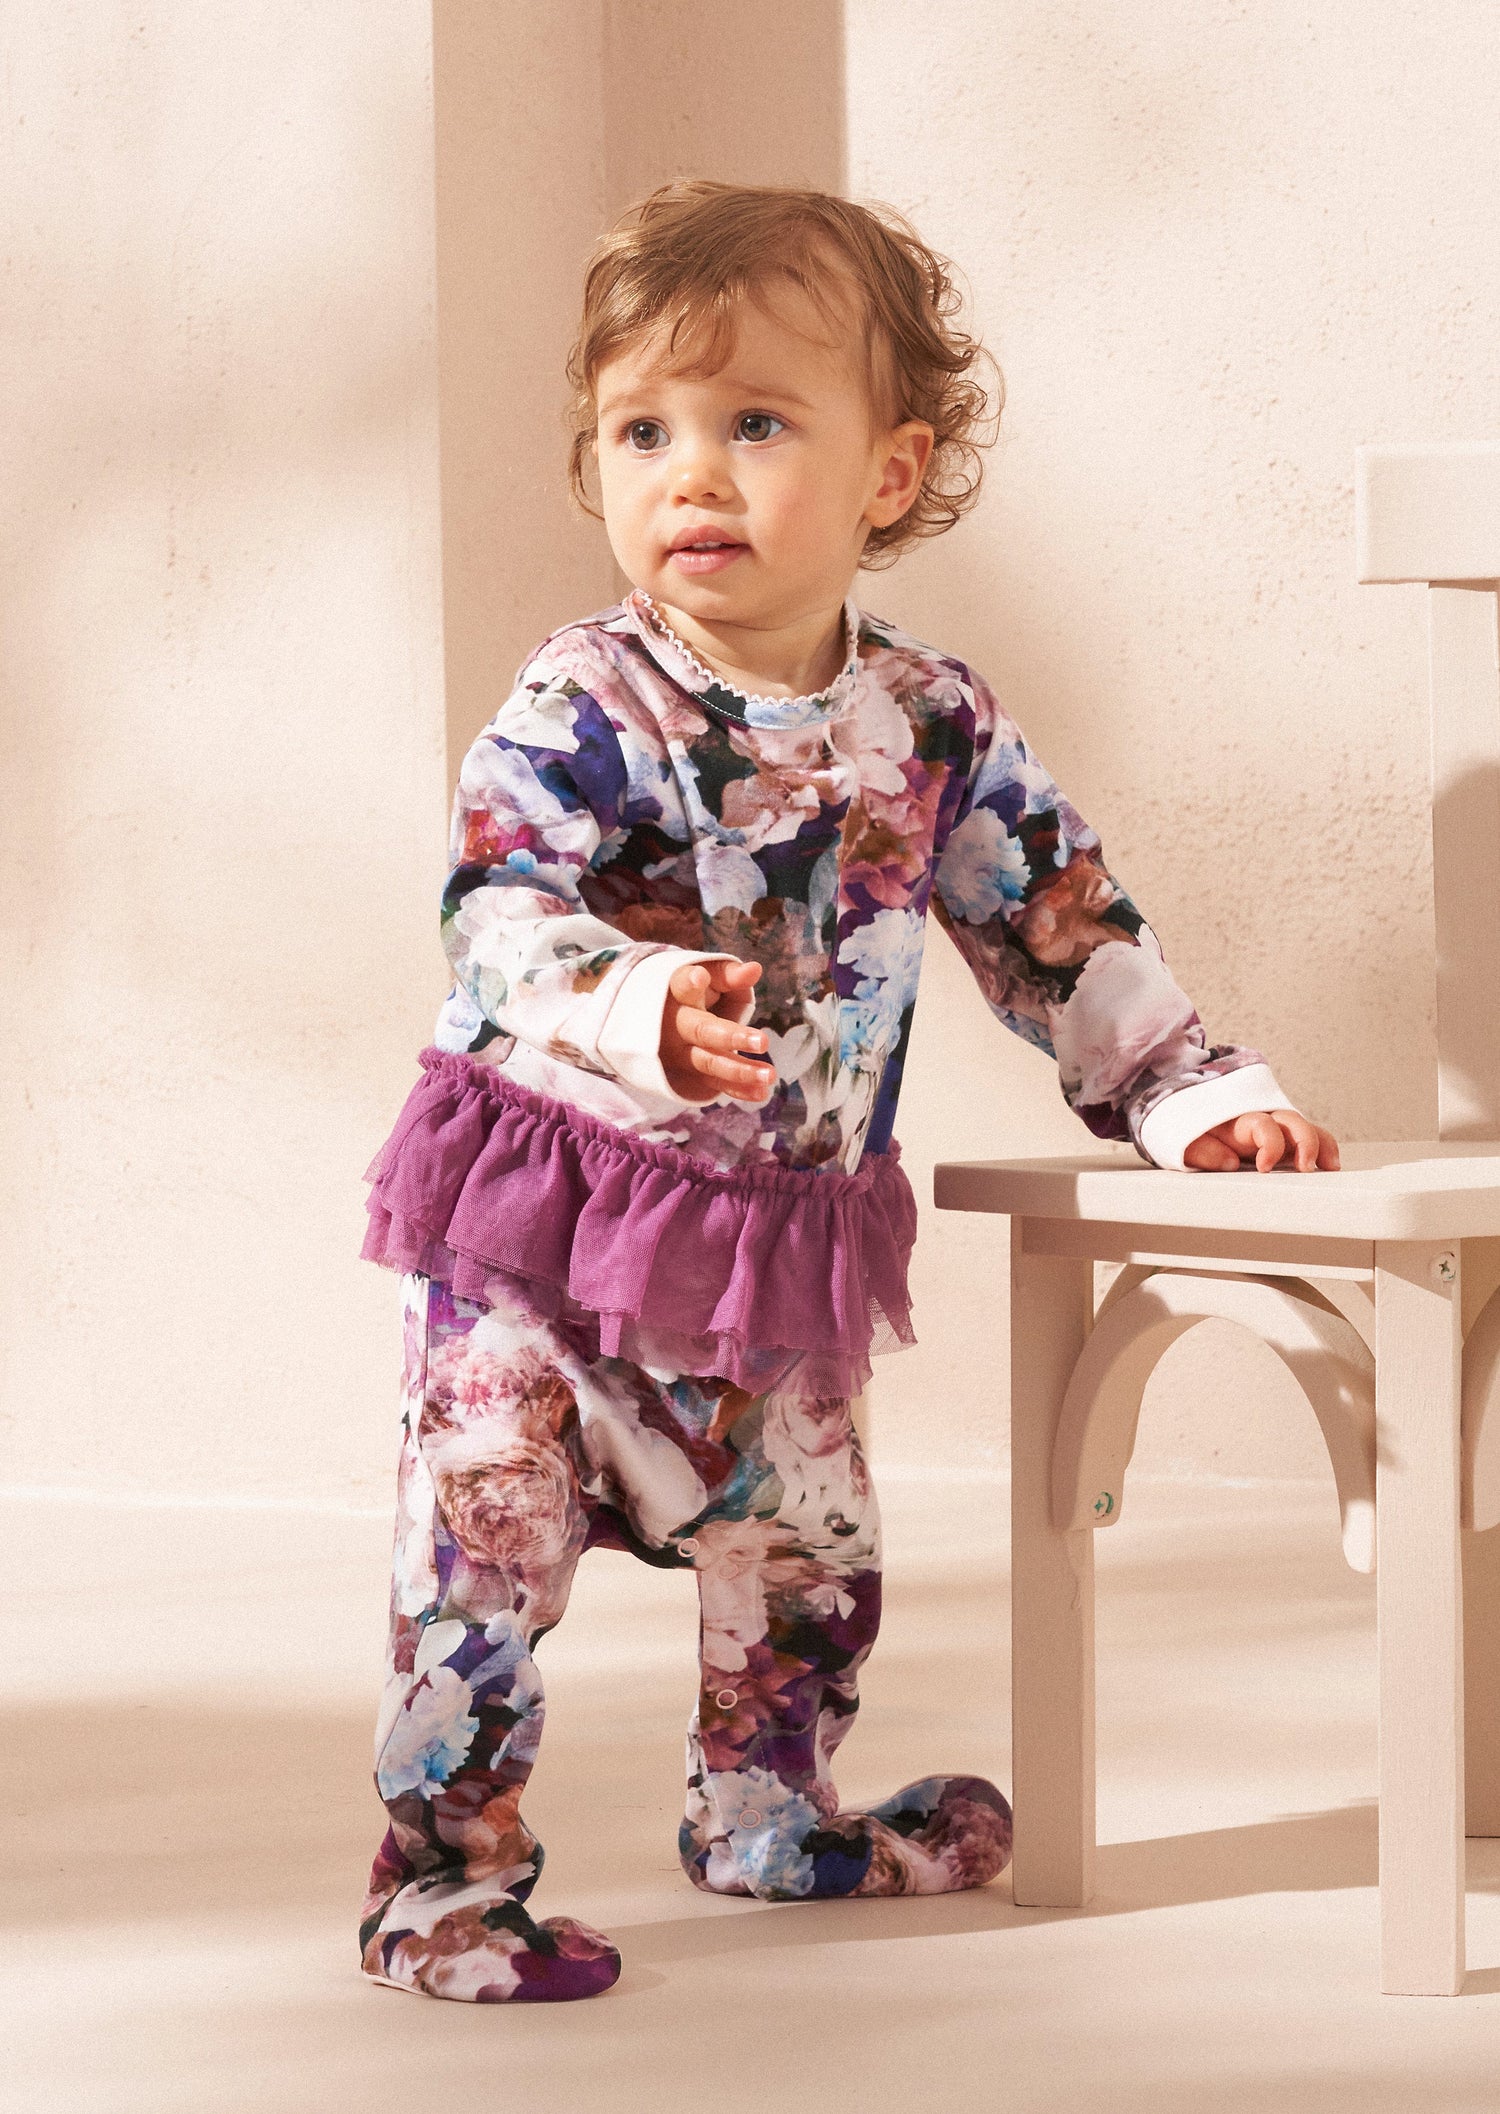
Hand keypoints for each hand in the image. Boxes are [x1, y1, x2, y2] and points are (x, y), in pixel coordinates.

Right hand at [660, 960, 772, 1103]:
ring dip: (740, 1071)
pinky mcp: (691, 1074)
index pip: (681, 986)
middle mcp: (677, 1026)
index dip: (690, 983)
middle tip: (763, 1041)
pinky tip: (761, 1093)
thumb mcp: (709, 978)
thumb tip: (755, 969)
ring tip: (770, 1075)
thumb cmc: (697, 995)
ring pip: (709, 1063)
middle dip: (731, 1037)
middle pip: (702, 1031)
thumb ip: (729, 975)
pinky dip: (738, 1090)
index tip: (699, 977)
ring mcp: (682, 1053)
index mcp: (678, 995)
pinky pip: (715, 1085)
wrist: (662, 1026)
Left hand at [1183, 1109, 1339, 1173]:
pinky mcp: (1284, 1140)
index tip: (1264, 1168)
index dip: (1269, 1144)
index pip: (1262, 1125)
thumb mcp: (1183, 1140)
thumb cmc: (1189, 1132)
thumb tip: (1229, 1162)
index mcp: (1239, 1120)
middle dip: (1304, 1142)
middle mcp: (1263, 1119)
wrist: (1188, 1117)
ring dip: (1321, 1145)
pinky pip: (1310, 1138)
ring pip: (1307, 1128)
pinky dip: (1323, 1148)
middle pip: (1292, 1121)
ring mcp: (1277, 1129)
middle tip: (1305, 1168)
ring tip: (1330, 1168)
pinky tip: (1330, 1166)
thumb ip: (1203, 1150)